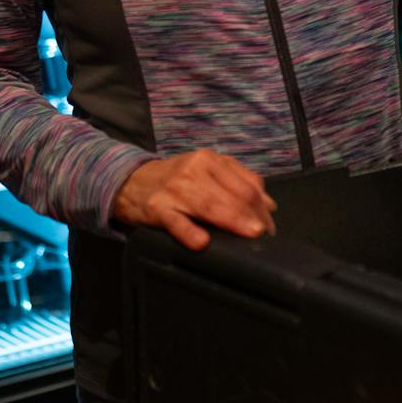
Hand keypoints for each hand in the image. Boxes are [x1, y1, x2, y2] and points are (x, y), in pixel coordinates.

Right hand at [113, 149, 277, 250]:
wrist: (131, 182)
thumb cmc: (177, 179)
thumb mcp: (207, 171)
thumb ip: (239, 182)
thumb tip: (269, 205)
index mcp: (210, 160)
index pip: (246, 184)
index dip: (262, 206)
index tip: (270, 224)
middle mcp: (194, 170)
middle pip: (233, 195)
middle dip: (253, 216)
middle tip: (264, 234)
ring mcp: (175, 189)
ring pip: (210, 206)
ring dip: (234, 221)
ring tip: (250, 234)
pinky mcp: (157, 208)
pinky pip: (176, 222)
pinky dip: (189, 232)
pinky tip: (202, 242)